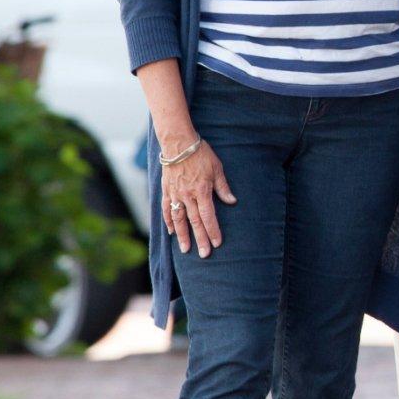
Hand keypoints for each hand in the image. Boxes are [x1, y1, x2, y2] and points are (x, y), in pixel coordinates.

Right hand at [161, 141, 235, 258]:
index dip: (213, 231)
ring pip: (179, 220)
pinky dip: (169, 221)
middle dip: (200, 240)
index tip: (217, 244)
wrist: (178, 143)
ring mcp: (175, 194)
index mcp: (202, 191)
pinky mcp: (166, 191)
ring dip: (183, 236)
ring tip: (186, 250)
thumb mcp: (217, 168)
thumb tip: (232, 201)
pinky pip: (166, 209)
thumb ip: (223, 187)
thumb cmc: (200, 154)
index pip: (208, 216)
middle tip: (204, 255)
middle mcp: (187, 196)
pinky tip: (172, 231)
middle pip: (194, 222)